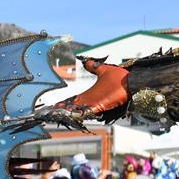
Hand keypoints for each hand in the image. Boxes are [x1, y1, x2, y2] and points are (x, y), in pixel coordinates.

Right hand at [10, 58, 129, 132]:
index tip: (50, 107)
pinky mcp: (100, 105)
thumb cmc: (121, 78)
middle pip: (71, 108)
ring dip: (63, 114)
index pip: (72, 101)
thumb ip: (94, 67)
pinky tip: (65, 115)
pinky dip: (74, 113)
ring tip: (49, 117)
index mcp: (90, 95)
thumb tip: (86, 61)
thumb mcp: (104, 71)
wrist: (134, 81)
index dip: (62, 104)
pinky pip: (85, 111)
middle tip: (43, 116)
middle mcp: (90, 101)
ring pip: (75, 111)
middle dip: (58, 112)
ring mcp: (95, 104)